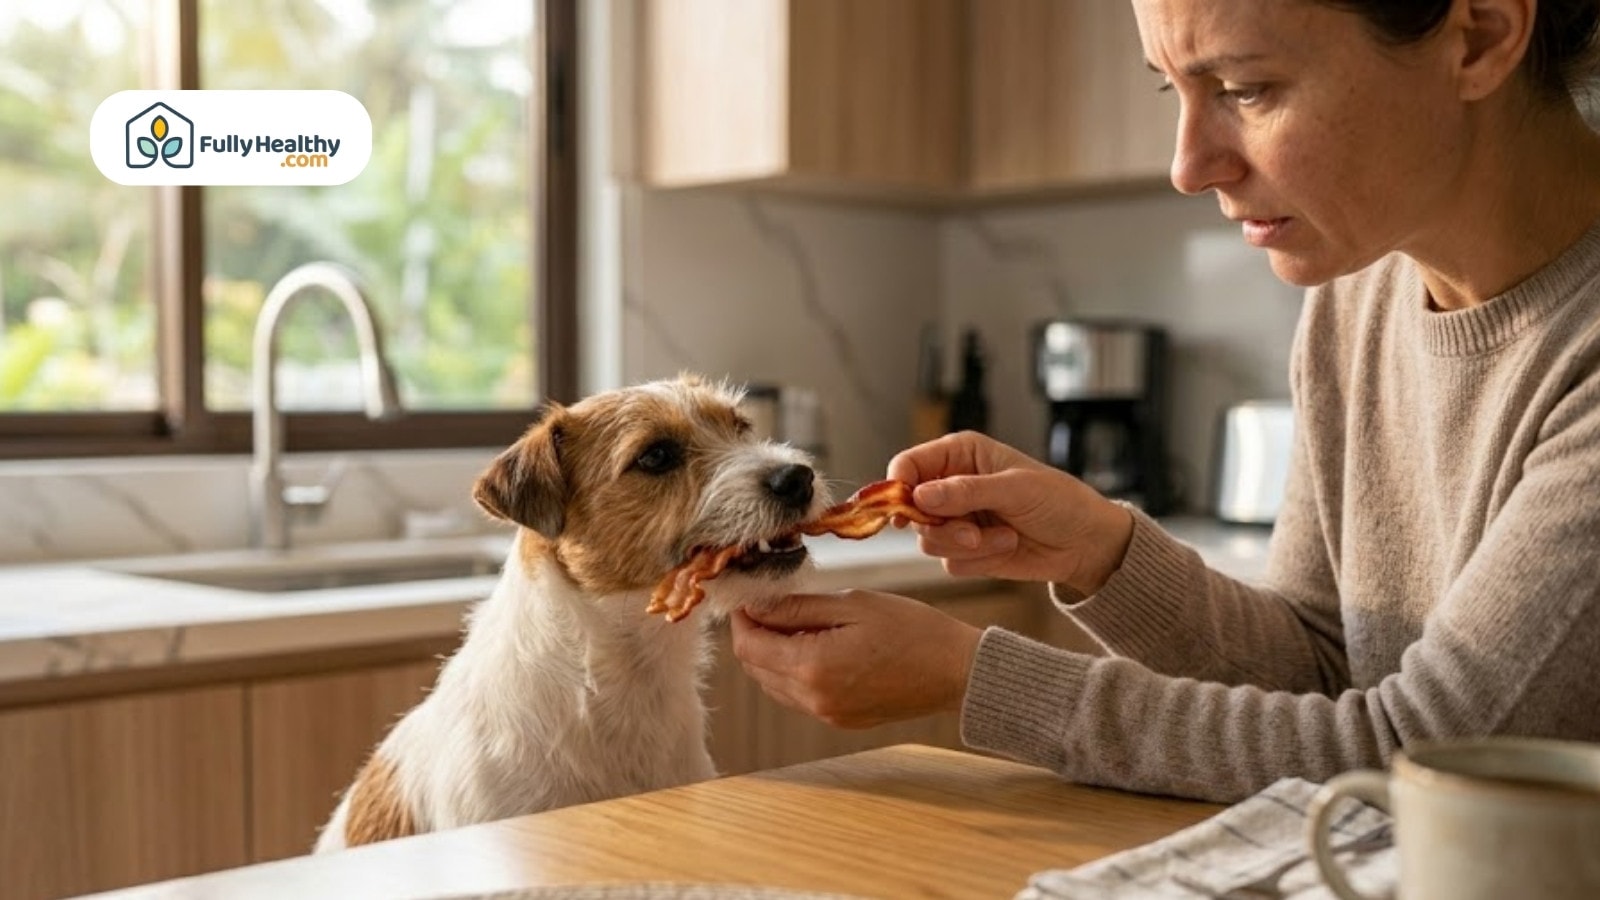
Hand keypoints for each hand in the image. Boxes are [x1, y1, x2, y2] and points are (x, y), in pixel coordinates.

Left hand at [730, 591, 982, 728]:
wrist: (956, 672)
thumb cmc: (912, 629)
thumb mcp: (852, 603)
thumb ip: (798, 607)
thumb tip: (755, 606)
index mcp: (812, 667)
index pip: (749, 645)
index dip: (742, 618)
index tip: (750, 595)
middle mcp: (813, 699)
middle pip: (755, 668)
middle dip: (755, 635)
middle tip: (772, 603)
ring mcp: (827, 714)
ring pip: (774, 684)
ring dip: (773, 654)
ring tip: (800, 622)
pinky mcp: (840, 720)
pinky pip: (798, 696)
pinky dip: (794, 670)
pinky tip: (818, 646)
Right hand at [888, 431, 1133, 595]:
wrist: (1085, 543)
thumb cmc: (1058, 500)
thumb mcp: (1015, 488)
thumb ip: (966, 491)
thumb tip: (920, 495)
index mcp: (959, 455)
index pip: (908, 466)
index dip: (898, 486)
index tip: (903, 509)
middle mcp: (951, 486)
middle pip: (910, 510)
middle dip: (941, 526)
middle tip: (972, 533)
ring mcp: (956, 520)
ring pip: (928, 540)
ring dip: (966, 545)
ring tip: (1004, 538)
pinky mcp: (966, 551)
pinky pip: (950, 563)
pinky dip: (979, 561)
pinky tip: (1007, 547)